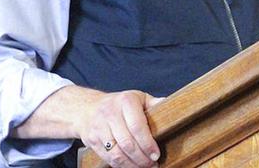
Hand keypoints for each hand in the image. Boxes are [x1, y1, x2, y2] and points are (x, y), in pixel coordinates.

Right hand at [11, 85, 161, 167]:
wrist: (88, 108)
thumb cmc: (119, 104)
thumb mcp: (137, 98)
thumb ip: (153, 104)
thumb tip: (170, 105)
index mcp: (125, 101)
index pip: (137, 126)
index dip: (148, 144)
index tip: (156, 154)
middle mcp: (110, 113)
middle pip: (127, 143)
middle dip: (142, 158)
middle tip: (152, 164)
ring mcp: (99, 127)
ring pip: (117, 153)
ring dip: (132, 165)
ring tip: (144, 167)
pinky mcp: (92, 140)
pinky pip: (108, 158)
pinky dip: (122, 166)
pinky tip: (131, 166)